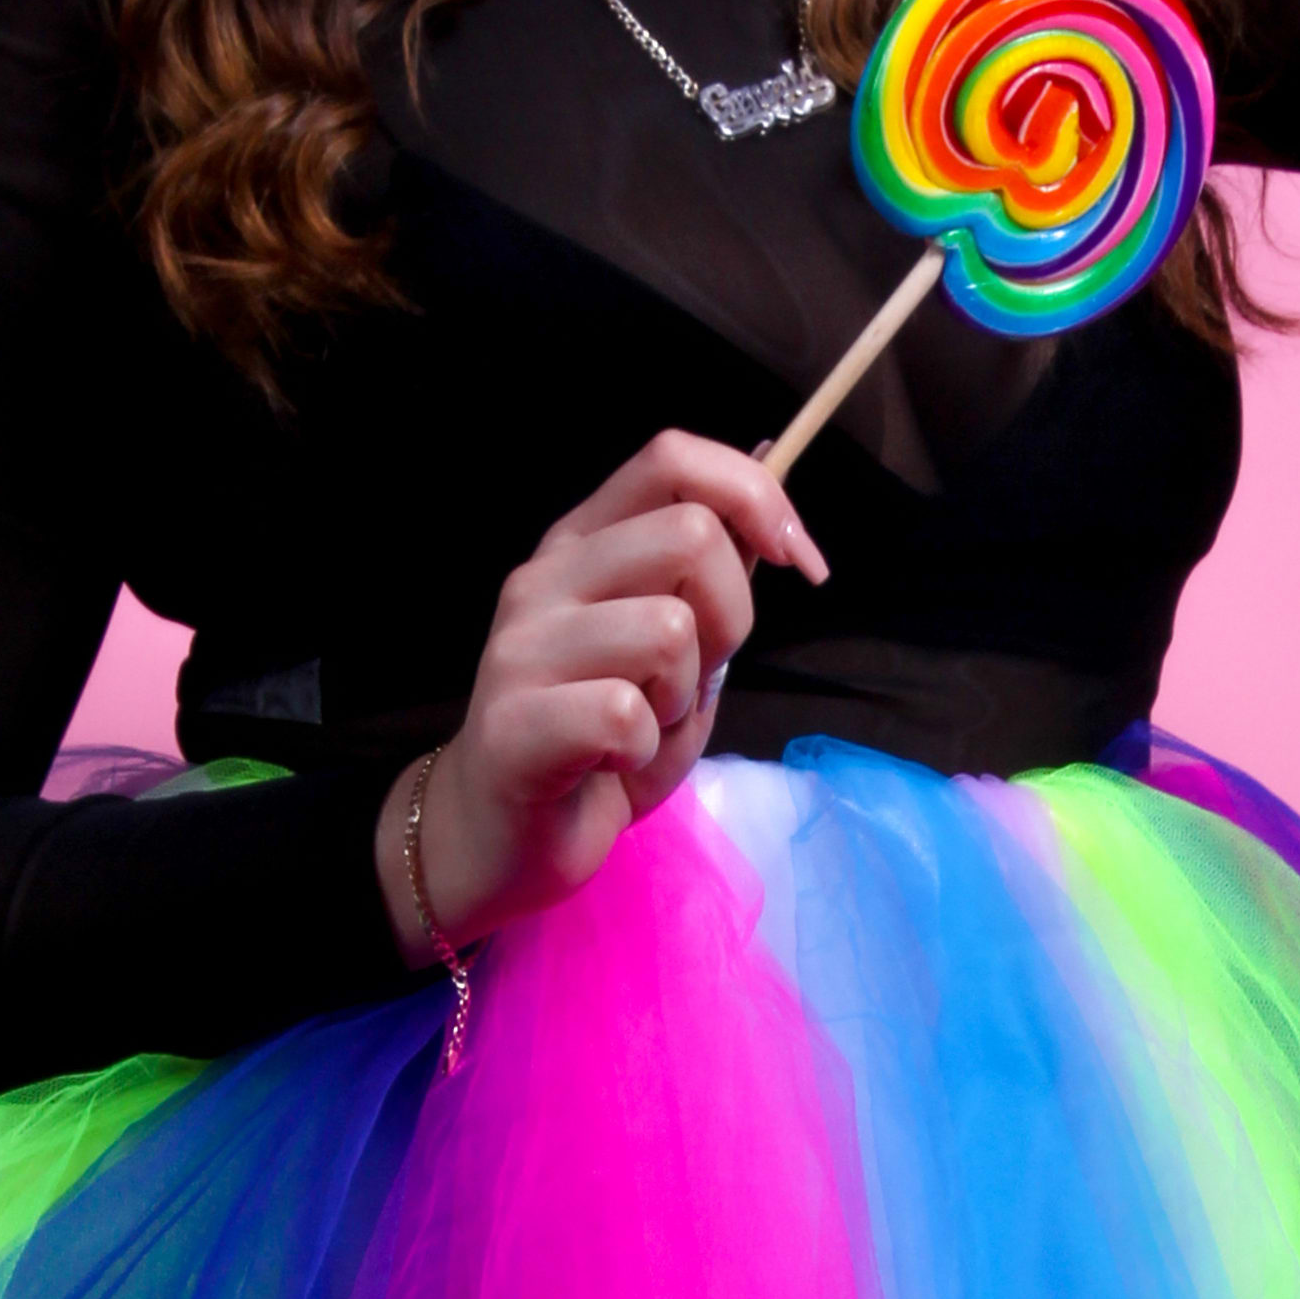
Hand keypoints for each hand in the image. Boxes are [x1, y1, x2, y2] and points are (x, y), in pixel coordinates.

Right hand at [379, 431, 828, 960]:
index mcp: (583, 542)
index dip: (756, 495)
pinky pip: (626, 714)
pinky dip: (642, 750)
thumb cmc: (597, 744)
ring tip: (642, 727)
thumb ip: (713, 570)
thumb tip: (770, 464)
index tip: (799, 561)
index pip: (673, 458)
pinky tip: (610, 764)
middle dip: (732, 617)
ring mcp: (521, 647)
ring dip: (681, 694)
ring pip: (669, 628)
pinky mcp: (513, 724)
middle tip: (693, 681)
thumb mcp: (677, 648)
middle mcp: (545, 577)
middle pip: (692, 536)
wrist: (500, 839)